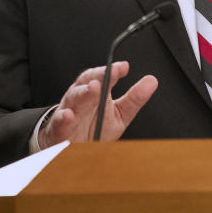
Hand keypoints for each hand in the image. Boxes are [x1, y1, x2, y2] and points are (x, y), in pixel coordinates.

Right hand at [37, 61, 157, 147]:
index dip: (112, 70)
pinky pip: (60, 122)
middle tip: (109, 73)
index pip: (103, 76)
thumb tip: (152, 81)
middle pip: (87, 81)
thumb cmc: (95, 126)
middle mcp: (81, 97)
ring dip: (83, 92)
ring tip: (94, 88)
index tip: (123, 67)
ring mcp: (69, 111)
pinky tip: (69, 115)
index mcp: (95, 91)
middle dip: (98, 75)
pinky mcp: (60, 129)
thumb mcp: (119, 113)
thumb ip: (134, 98)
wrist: (71, 145)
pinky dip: (63, 118)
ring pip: (74, 98)